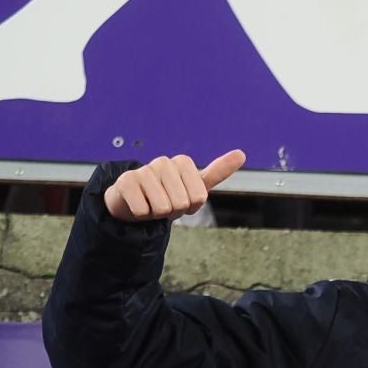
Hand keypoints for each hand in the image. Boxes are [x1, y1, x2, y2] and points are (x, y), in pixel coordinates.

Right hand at [104, 150, 244, 222]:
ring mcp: (143, 170)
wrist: (135, 200)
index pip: (198, 198)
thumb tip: (242, 153)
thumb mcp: (195, 185)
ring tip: (152, 203)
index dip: (191, 206)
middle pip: (181, 203)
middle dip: (174, 211)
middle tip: (165, 203)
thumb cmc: (168, 193)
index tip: (183, 199)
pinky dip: (142, 214)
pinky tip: (139, 203)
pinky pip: (143, 210)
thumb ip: (218, 172)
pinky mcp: (125, 181)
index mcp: (183, 162)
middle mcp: (163, 162)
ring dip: (158, 213)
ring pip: (162, 207)